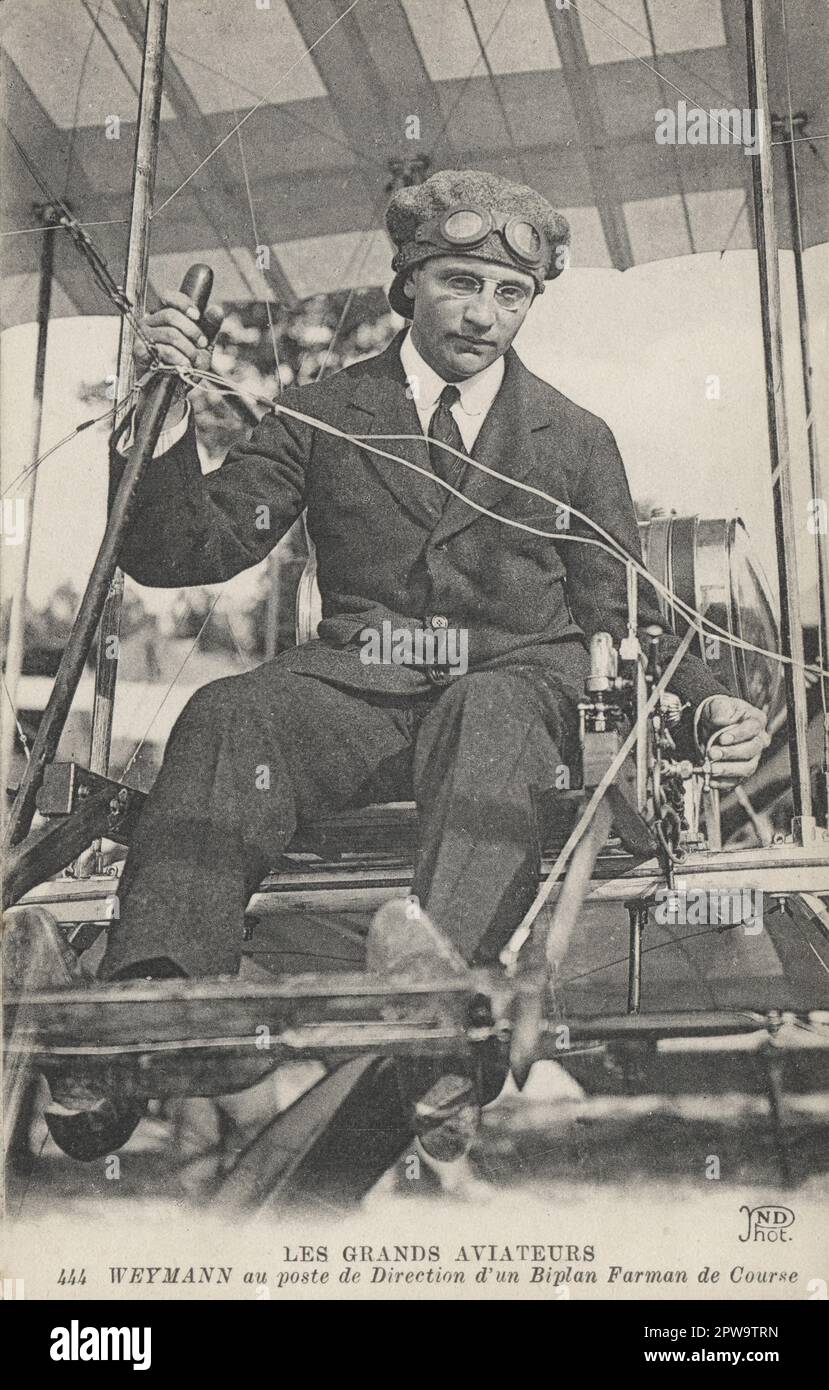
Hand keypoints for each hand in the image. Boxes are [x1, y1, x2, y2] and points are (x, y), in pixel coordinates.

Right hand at [134, 290, 223, 423]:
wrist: (174, 391)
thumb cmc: (186, 365)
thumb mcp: (202, 346)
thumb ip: (209, 328)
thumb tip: (216, 310)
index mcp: (163, 316)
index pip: (168, 297)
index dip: (184, 303)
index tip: (197, 316)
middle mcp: (150, 322)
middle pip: (171, 315)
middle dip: (192, 331)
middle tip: (202, 344)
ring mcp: (142, 336)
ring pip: (170, 334)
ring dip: (188, 349)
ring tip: (193, 361)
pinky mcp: (139, 351)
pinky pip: (163, 349)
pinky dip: (178, 359)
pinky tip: (183, 366)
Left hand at [695, 694, 769, 787]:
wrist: (710, 725)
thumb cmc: (719, 713)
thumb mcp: (718, 704)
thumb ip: (721, 710)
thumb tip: (722, 721)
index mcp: (756, 721)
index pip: (752, 729)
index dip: (738, 735)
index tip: (723, 738)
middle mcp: (758, 741)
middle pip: (751, 751)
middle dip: (730, 754)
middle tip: (713, 753)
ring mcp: (751, 758)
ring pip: (746, 768)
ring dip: (727, 770)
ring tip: (711, 768)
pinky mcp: (741, 771)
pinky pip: (736, 781)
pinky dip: (723, 782)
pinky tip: (711, 780)